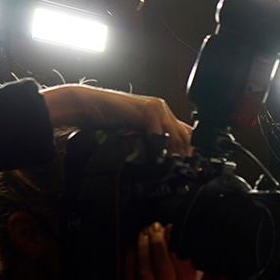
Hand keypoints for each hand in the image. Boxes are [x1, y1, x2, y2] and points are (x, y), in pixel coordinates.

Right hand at [41, 84, 192, 156]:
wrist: (88, 107)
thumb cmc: (108, 122)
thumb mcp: (135, 135)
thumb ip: (151, 143)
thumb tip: (164, 162)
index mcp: (161, 115)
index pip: (185, 133)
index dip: (190, 151)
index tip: (191, 168)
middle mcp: (162, 109)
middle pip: (184, 135)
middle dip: (186, 155)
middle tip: (184, 172)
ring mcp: (156, 108)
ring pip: (175, 134)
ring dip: (175, 153)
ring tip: (173, 168)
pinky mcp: (147, 109)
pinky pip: (159, 131)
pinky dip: (160, 147)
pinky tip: (158, 158)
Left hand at [123, 224, 201, 279]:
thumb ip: (189, 261)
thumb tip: (180, 232)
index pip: (181, 258)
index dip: (173, 240)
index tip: (169, 226)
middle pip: (162, 262)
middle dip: (157, 241)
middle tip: (154, 226)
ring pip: (144, 267)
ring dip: (142, 246)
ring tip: (143, 232)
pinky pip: (129, 273)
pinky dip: (130, 257)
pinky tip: (132, 246)